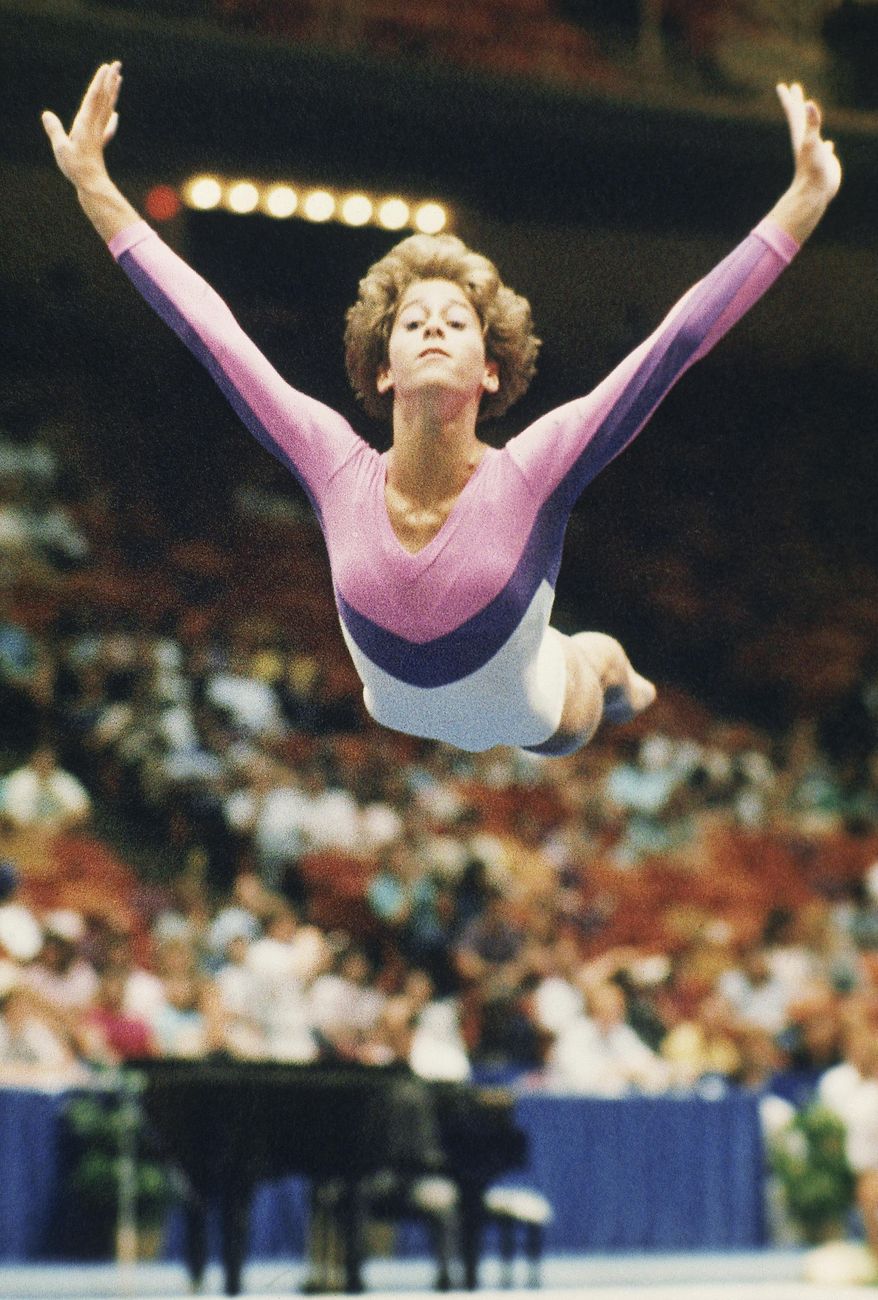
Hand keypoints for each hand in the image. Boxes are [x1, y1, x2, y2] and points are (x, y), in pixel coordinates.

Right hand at [42, 61, 121, 188]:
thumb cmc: (76, 168)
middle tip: (117, 64)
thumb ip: (55, 131)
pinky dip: (112, 117)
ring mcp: (99, 133)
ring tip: (118, 79)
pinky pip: (107, 125)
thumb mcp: (61, 149)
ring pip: (108, 107)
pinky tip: (116, 113)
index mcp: (85, 123)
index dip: (100, 81)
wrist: (93, 185)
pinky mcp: (99, 142)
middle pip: (104, 98)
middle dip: (110, 80)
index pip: (94, 97)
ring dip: (113, 92)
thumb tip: (46, 114)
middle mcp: (95, 125)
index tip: (106, 67)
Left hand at [776, 82, 840, 204]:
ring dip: (811, 122)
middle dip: (797, 103)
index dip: (789, 99)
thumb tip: (809, 103)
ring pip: (812, 132)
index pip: (794, 112)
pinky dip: (826, 145)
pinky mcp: (824, 161)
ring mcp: (815, 151)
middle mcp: (806, 141)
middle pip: (800, 118)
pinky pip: (825, 149)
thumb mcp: (812, 142)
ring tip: (811, 116)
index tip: (782, 85)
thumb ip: (811, 123)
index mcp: (800, 135)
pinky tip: (829, 144)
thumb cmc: (812, 169)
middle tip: (794, 88)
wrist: (814, 193)